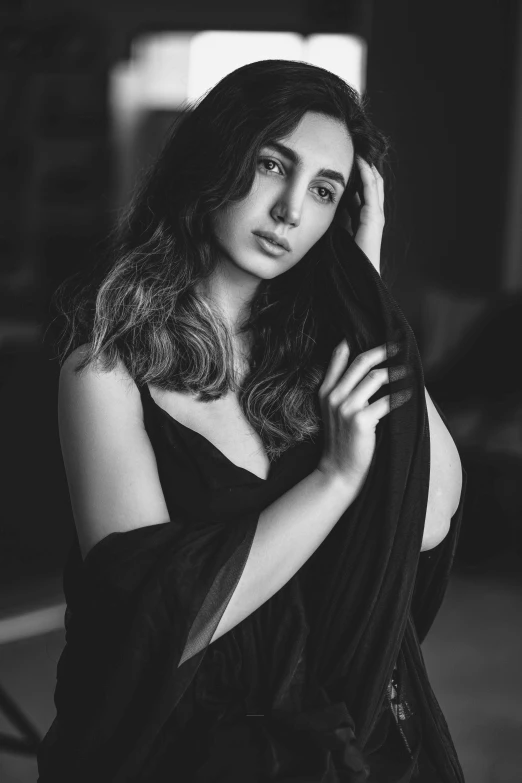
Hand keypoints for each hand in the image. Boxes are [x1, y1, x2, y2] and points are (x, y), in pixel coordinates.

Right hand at [317, 339, 410, 487]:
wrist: (338, 471)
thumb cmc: (343, 441)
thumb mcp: (335, 412)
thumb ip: (345, 390)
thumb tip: (370, 369)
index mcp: (325, 391)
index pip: (338, 356)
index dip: (355, 341)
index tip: (374, 334)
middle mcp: (333, 396)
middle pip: (361, 361)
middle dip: (383, 350)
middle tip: (398, 347)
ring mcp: (346, 408)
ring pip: (376, 377)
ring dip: (396, 372)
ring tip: (407, 371)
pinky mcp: (361, 420)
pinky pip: (387, 401)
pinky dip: (401, 396)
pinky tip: (409, 395)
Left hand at [338, 156, 384, 274]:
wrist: (355, 279)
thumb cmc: (343, 262)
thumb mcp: (334, 234)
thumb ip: (332, 220)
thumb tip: (320, 207)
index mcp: (361, 219)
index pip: (360, 191)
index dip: (353, 175)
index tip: (341, 160)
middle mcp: (371, 215)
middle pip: (370, 183)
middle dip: (362, 166)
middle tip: (351, 147)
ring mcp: (375, 215)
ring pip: (374, 182)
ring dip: (366, 165)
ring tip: (356, 147)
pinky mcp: (374, 218)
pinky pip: (372, 190)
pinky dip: (367, 174)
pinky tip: (360, 161)